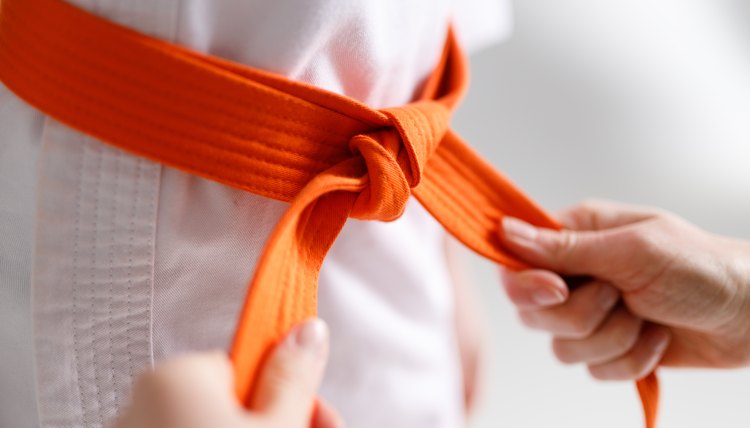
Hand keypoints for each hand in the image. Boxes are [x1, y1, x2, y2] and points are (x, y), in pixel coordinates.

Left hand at [112, 319, 342, 427]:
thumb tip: (308, 331)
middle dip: (277, 415)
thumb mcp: (276, 426)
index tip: (316, 413)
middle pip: (230, 398)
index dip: (287, 392)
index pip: (242, 365)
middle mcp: (140, 403)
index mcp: (173, 378)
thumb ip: (293, 377)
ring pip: (209, 421)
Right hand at [498, 200, 749, 379]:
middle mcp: (576, 275)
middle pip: (534, 314)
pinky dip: (631, 360)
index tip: (559, 290)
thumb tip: (505, 231)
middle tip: (619, 296)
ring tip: (646, 318)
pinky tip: (657, 338)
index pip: (517, 263)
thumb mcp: (632, 250)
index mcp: (577, 236)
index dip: (527, 285)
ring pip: (561, 348)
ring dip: (612, 339)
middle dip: (581, 316)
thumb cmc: (701, 267)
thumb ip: (564, 248)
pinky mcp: (610, 348)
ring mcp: (592, 314)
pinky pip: (593, 370)